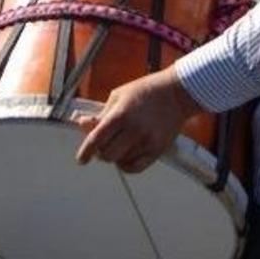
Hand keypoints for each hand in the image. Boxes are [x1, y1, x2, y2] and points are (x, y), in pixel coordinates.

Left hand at [74, 68, 202, 173]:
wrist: (177, 93)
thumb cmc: (146, 90)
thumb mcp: (119, 95)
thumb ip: (101, 113)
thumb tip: (82, 125)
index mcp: (121, 114)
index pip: (96, 139)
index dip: (85, 152)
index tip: (81, 160)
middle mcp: (134, 130)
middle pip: (107, 154)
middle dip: (101, 151)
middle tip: (104, 143)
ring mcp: (147, 141)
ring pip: (120, 162)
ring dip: (115, 155)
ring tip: (120, 142)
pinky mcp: (158, 149)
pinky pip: (135, 168)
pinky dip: (126, 165)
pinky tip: (126, 155)